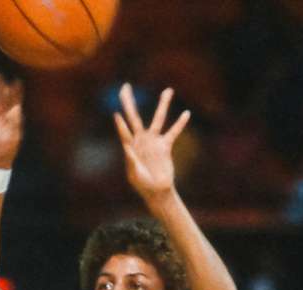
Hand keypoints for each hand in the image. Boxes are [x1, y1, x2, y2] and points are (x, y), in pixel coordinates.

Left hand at [114, 83, 190, 200]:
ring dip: (163, 105)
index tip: (116, 115)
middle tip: (125, 86)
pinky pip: (173, 132)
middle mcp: (141, 140)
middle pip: (134, 116)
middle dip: (129, 101)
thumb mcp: (134, 174)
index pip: (124, 131)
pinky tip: (186, 114)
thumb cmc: (142, 184)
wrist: (157, 191)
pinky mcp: (165, 146)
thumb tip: (126, 147)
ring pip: (158, 119)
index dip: (120, 124)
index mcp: (131, 146)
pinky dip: (180, 124)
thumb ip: (130, 161)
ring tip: (168, 90)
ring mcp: (153, 141)